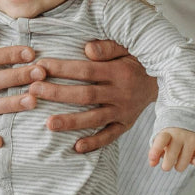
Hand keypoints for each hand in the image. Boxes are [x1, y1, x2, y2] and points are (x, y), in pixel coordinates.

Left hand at [26, 40, 157, 152]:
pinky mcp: (126, 124)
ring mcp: (123, 111)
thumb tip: (87, 48)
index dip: (62, 68)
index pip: (86, 71)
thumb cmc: (135, 61)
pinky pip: (110, 136)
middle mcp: (121, 93)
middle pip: (85, 95)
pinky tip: (76, 147)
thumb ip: (107, 48)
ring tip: (48, 124)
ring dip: (71, 122)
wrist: (161, 82)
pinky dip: (94, 142)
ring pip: (94, 118)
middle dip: (58, 93)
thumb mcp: (126, 48)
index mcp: (118, 72)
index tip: (41, 66)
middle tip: (33, 91)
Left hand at [148, 127, 194, 171]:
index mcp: (167, 133)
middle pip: (172, 155)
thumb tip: (152, 163)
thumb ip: (155, 152)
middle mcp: (180, 135)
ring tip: (179, 159)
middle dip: (166, 165)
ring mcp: (192, 139)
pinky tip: (192, 159)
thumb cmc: (172, 136)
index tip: (152, 158)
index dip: (156, 150)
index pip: (162, 140)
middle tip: (166, 166)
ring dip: (179, 166)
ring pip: (184, 163)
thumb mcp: (161, 141)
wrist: (190, 121)